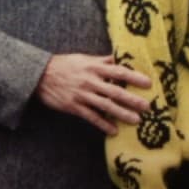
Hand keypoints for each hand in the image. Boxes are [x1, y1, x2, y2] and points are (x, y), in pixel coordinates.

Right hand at [36, 53, 150, 133]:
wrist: (40, 75)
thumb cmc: (66, 65)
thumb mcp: (86, 59)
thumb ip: (104, 60)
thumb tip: (122, 57)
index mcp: (95, 68)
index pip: (119, 72)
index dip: (134, 78)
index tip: (148, 83)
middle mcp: (90, 82)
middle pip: (115, 92)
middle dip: (132, 100)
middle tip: (148, 106)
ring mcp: (82, 95)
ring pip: (105, 106)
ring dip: (122, 114)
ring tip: (136, 120)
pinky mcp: (74, 107)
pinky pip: (91, 117)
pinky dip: (103, 124)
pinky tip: (113, 131)